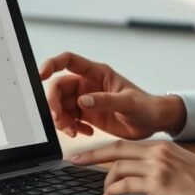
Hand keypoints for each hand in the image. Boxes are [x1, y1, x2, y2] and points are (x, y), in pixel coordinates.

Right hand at [40, 52, 185, 138]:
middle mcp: (88, 84)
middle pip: (58, 88)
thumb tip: (82, 101)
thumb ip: (105, 100)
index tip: (41, 75)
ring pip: (61, 106)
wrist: (153, 123)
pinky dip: (71, 128)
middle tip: (59, 120)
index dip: (52, 64)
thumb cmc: (146, 107)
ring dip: (61, 119)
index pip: (68, 61)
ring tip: (73, 131)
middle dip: (54, 104)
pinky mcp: (87, 115)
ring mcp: (86, 100)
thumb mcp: (129, 103)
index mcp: (97, 73)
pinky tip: (84, 133)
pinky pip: (69, 119)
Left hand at [71, 140, 194, 194]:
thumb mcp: (182, 165)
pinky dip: (113, 191)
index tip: (88, 153)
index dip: (103, 148)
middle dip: (91, 156)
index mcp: (162, 146)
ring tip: (104, 192)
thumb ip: (161, 163)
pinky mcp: (159, 184)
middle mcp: (157, 152)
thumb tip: (141, 172)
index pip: (125, 143)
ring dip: (105, 182)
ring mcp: (157, 167)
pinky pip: (126, 185)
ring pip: (117, 168)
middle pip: (115, 150)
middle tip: (75, 162)